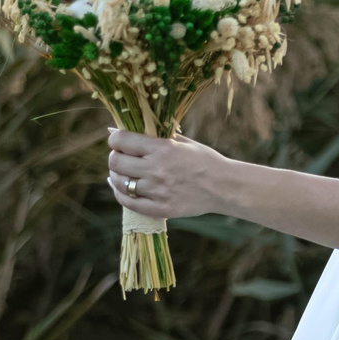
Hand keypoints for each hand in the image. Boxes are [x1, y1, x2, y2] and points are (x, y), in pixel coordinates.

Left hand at [107, 128, 226, 220]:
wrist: (224, 187)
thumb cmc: (204, 160)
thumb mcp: (183, 142)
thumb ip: (153, 135)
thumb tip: (117, 131)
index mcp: (164, 148)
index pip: (122, 140)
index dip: (115, 139)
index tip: (118, 141)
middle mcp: (157, 169)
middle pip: (116, 161)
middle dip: (114, 157)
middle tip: (121, 157)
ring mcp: (158, 191)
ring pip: (120, 182)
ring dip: (116, 175)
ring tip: (123, 172)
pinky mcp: (160, 208)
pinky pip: (128, 202)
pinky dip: (120, 193)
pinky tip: (122, 188)